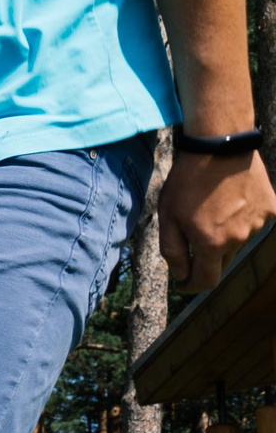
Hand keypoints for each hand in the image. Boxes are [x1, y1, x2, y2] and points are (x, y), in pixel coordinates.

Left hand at [158, 149, 275, 291]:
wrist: (219, 146)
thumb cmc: (187, 181)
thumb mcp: (167, 216)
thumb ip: (173, 251)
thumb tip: (181, 276)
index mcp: (212, 244)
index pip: (206, 281)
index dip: (192, 286)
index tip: (183, 284)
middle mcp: (239, 239)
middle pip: (222, 261)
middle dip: (206, 257)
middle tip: (193, 235)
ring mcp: (258, 223)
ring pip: (238, 240)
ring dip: (225, 233)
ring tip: (212, 207)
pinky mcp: (271, 209)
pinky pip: (254, 221)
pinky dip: (242, 217)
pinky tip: (232, 200)